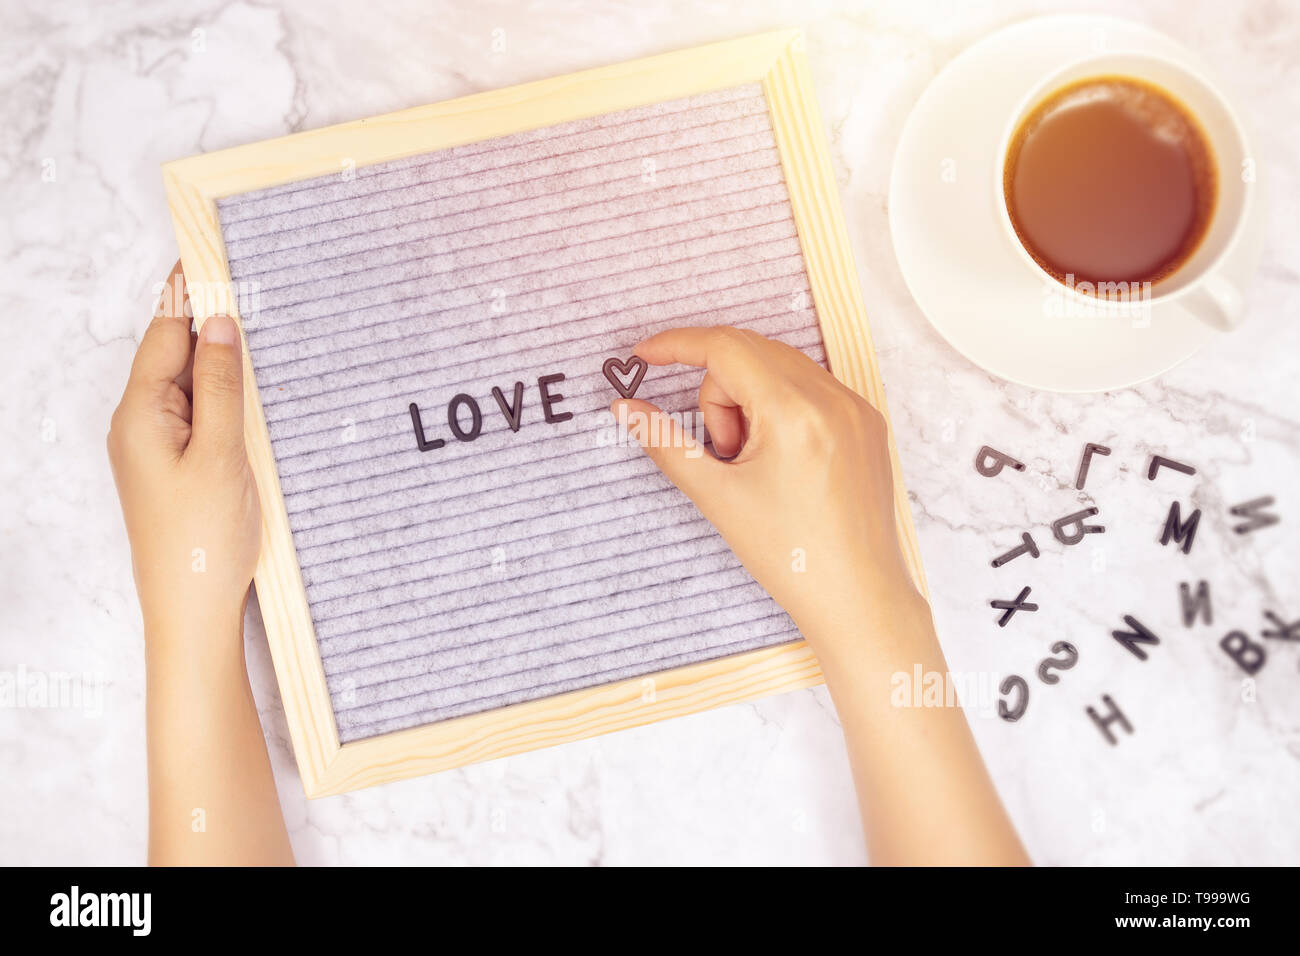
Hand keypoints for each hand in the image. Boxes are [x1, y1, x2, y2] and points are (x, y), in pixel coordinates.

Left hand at [107, 260, 259, 647]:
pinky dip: (223, 396)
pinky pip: (198, 415)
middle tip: (249, 283)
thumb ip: (220, 386)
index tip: (211, 253)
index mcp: (139, 414)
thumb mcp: (220, 453)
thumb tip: (218, 323)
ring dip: (220, 360)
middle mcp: (140, 425)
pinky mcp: (178, 469)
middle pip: (174, 355)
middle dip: (207, 319)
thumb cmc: (201, 540)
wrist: (193, 611)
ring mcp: (157, 448)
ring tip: (259, 329)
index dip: (188, 291)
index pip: (164, 333)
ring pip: (189, 385)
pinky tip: (251, 390)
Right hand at [612, 327, 924, 660]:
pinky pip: (809, 388)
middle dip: (717, 394)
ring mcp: (856, 407)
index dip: (676, 345)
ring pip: (778, 368)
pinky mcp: (867, 422)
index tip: (643, 354)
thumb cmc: (791, 557)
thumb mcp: (716, 497)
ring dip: (749, 402)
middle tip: (721, 453)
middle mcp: (832, 398)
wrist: (858, 598)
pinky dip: (780, 410)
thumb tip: (625, 408)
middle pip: (748, 354)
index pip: (723, 347)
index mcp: (794, 413)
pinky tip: (780, 462)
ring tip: (753, 465)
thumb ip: (665, 443)